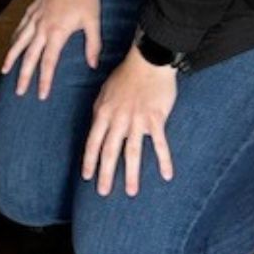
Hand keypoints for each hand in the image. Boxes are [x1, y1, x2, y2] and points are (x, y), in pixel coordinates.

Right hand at [1, 0, 100, 98]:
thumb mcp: (93, 20)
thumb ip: (93, 44)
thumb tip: (92, 64)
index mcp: (56, 33)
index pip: (48, 63)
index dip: (44, 81)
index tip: (40, 95)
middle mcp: (41, 28)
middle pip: (29, 57)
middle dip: (23, 76)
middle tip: (18, 92)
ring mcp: (33, 18)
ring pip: (18, 42)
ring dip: (11, 58)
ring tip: (4, 71)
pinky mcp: (31, 10)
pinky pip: (19, 28)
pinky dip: (14, 39)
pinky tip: (11, 45)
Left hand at [81, 48, 176, 196]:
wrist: (148, 61)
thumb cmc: (125, 75)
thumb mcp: (105, 92)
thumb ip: (101, 111)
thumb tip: (97, 128)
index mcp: (103, 112)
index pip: (93, 141)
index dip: (89, 160)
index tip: (86, 176)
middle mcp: (118, 119)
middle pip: (110, 151)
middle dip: (105, 173)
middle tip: (103, 192)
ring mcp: (137, 120)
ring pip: (132, 151)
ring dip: (131, 173)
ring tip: (131, 191)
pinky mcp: (156, 119)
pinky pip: (160, 144)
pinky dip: (164, 160)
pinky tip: (166, 175)